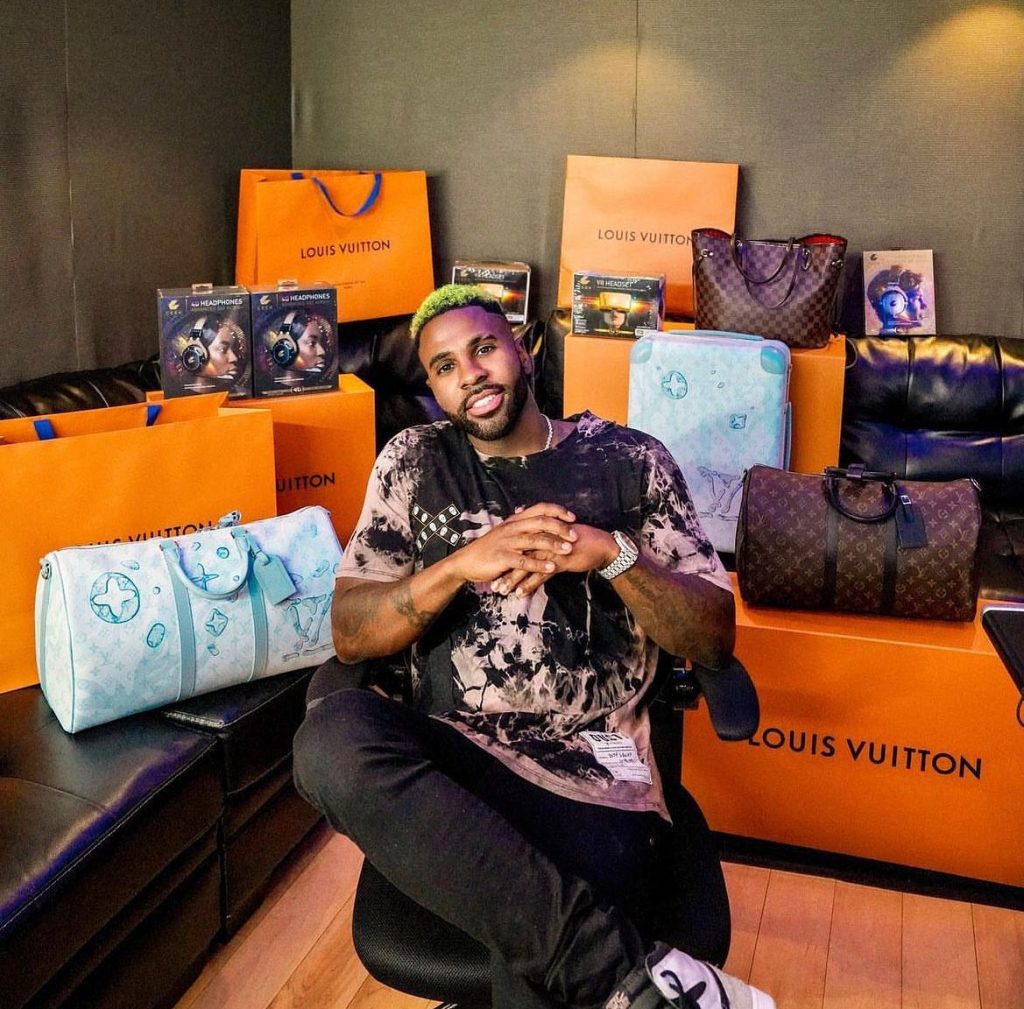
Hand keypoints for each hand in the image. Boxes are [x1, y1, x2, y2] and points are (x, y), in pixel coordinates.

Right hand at [446, 502, 578, 585]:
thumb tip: (531, 516)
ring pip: (535, 540)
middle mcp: (512, 528)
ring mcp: (507, 543)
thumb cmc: (488, 548)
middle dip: (560, 528)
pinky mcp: (502, 558)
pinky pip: (524, 561)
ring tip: (569, 550)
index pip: (540, 509)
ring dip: (554, 545)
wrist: (466, 562)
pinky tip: (551, 568)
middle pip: (541, 522)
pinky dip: (539, 564)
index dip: (557, 511)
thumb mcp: (504, 532)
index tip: (572, 517)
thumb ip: (519, 525)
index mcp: (514, 521)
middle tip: (575, 535)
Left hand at [492, 522, 618, 597]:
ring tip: (501, 591)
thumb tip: (528, 524)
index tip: (493, 569)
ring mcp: (550, 549)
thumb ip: (542, 531)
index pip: (518, 544)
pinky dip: (529, 584)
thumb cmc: (579, 539)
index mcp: (541, 531)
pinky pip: (541, 575)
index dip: (505, 558)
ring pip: (526, 566)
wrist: (600, 545)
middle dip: (504, 570)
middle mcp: (543, 538)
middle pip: (518, 555)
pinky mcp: (559, 560)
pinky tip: (520, 593)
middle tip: (492, 584)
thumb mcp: (559, 533)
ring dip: (512, 579)